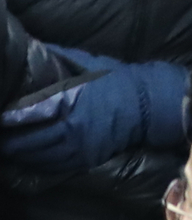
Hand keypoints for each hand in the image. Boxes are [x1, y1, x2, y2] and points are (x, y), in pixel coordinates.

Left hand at [0, 61, 189, 170]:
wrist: (148, 104)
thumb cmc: (115, 79)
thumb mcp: (84, 63)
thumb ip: (54, 60)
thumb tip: (26, 54)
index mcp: (66, 99)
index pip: (24, 113)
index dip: (6, 117)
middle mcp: (69, 126)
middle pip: (24, 139)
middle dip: (7, 138)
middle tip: (1, 133)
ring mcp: (77, 146)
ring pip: (35, 155)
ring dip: (17, 152)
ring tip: (7, 145)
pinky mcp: (84, 158)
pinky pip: (51, 165)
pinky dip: (35, 161)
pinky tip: (26, 155)